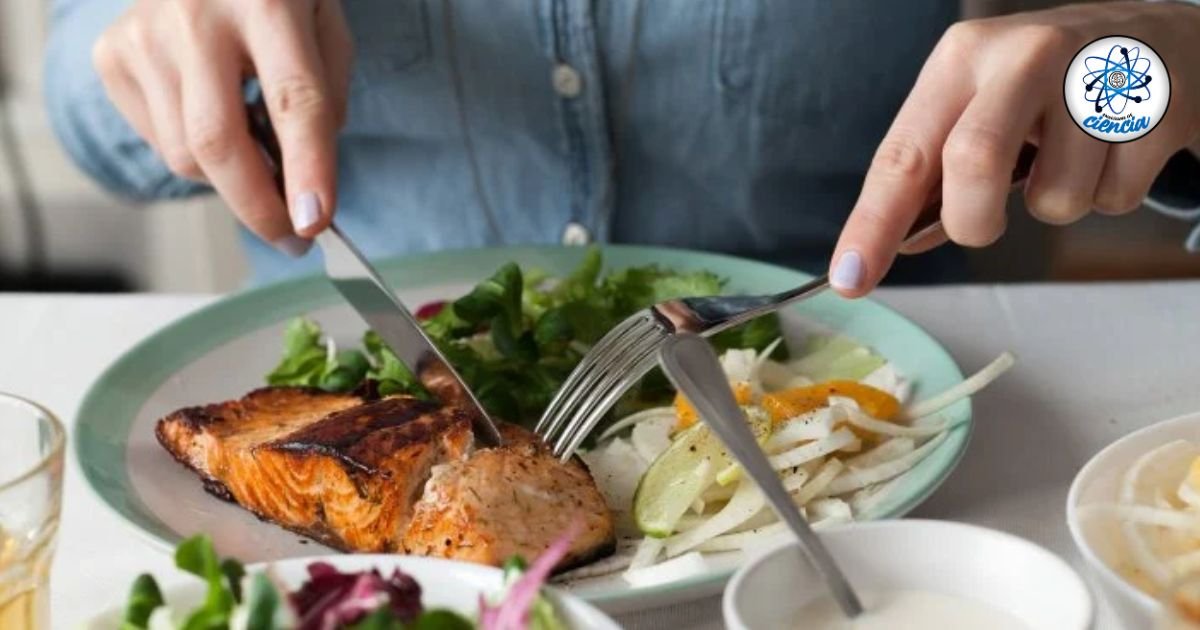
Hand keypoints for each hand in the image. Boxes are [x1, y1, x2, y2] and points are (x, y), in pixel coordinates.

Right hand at [92, 0, 352, 254]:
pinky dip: (196, 154)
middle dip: (258, 208)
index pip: (293, 100)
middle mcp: (195, 16)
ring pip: (185, 156)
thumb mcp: (324, 27)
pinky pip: (159, 143)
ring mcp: (144, 35)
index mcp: (267, 1)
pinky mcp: (112, 55)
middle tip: (293, 238)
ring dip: (231, 179)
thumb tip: (306, 186)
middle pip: (217, 142)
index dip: (306, 169)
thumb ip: (325, 98)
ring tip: (258, 150)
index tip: (314, 222)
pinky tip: (214, 116)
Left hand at [829, 2, 1199, 296]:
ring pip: (1056, 200)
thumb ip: (935, 169)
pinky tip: (1112, 150)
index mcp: (961, 60)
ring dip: (1056, 205)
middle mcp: (1022, 57)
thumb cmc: (1044, 85)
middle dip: (972, 221)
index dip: (874, 223)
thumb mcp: (978, 101)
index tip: (850, 277)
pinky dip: (1107, 195)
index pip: (904, 154)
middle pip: (974, 163)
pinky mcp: (1155, 108)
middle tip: (982, 224)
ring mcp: (1093, 78)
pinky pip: (1115, 199)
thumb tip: (897, 242)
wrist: (1156, 38)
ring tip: (1069, 158)